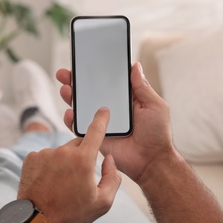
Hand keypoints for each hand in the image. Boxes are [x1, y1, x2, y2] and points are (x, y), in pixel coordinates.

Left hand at [17, 108, 121, 222]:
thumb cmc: (71, 214)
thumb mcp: (102, 203)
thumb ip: (113, 177)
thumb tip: (109, 158)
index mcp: (83, 160)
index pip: (96, 131)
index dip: (101, 119)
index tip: (102, 110)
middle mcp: (63, 152)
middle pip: (79, 145)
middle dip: (82, 156)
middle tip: (79, 177)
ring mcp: (45, 154)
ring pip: (61, 151)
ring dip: (64, 161)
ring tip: (61, 183)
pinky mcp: (31, 158)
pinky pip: (46, 156)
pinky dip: (49, 165)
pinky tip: (48, 181)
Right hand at [56, 62, 174, 183]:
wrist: (151, 161)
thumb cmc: (157, 134)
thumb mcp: (155, 106)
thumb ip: (143, 87)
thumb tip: (135, 65)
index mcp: (124, 98)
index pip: (106, 81)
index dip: (94, 71)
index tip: (84, 61)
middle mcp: (110, 108)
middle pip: (89, 92)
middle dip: (75, 81)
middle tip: (65, 74)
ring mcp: (101, 122)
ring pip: (81, 106)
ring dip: (70, 96)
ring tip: (65, 88)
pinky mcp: (95, 135)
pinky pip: (79, 127)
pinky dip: (71, 119)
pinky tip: (70, 112)